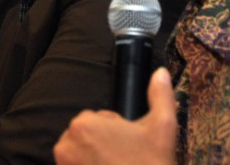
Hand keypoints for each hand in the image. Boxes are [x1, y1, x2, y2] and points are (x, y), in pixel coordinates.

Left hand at [54, 68, 176, 164]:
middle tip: (126, 160)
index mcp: (85, 123)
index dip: (118, 132)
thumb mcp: (163, 127)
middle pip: (88, 137)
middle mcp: (66, 144)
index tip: (130, 147)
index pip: (100, 118)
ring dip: (96, 161)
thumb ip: (160, 94)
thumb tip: (160, 72)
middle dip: (105, 146)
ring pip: (82, 155)